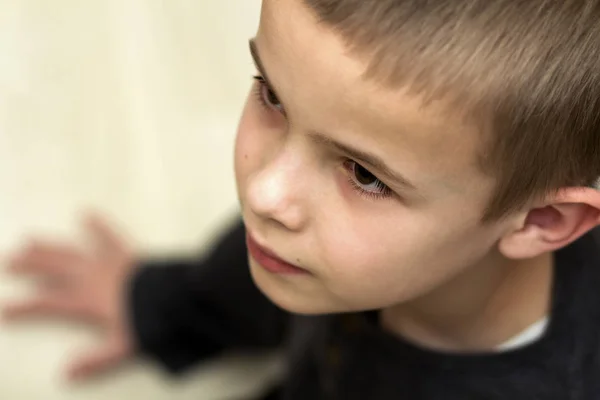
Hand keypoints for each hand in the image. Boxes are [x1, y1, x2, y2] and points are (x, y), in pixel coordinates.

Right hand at [3, 214, 136, 380]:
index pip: (48, 303)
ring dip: (50, 246)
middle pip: (54, 270)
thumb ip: (95, 359)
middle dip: (30, 266)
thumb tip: (66, 373)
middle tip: (9, 260)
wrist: (177, 298)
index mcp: (88, 302)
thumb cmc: (151, 322)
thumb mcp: (123, 346)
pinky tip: (86, 212)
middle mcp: (92, 278)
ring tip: (29, 238)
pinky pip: (111, 236)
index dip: (24, 306)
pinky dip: (100, 225)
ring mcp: (108, 262)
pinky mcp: (127, 253)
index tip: (4, 308)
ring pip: (72, 251)